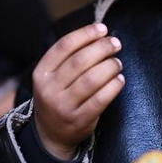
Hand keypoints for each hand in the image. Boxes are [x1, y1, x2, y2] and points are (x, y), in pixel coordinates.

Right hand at [32, 23, 123, 160]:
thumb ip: (69, 57)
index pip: (64, 46)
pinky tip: (119, 80)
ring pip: (91, 79)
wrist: (50, 134)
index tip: (102, 28)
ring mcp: (63, 106)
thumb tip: (99, 34)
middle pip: (79, 61)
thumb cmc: (57, 96)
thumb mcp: (52, 77)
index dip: (85, 34)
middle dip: (102, 48)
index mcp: (41, 73)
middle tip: (115, 44)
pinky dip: (113, 86)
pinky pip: (101, 99)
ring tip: (117, 63)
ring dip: (109, 66)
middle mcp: (49, 89)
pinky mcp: (79, 120)